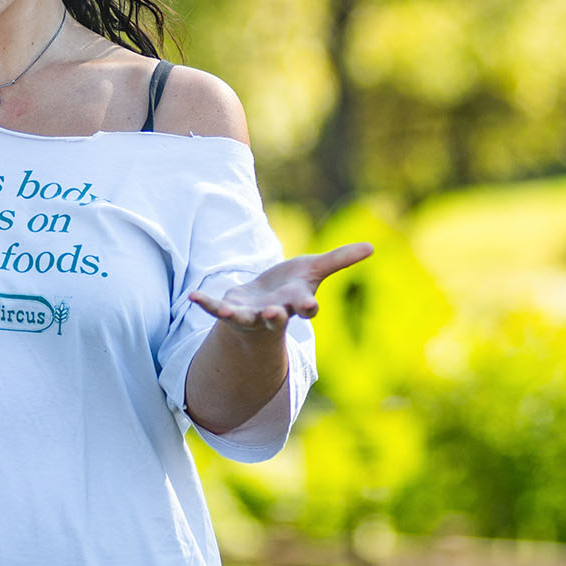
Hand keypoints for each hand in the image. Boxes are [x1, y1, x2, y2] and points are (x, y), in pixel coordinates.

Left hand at [189, 242, 372, 334]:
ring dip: (236, 315)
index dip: (307, 308)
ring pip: (244, 318)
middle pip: (276, 318)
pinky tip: (192, 295)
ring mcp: (249, 315)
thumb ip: (340, 260)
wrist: (262, 305)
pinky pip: (214, 308)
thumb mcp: (314, 270)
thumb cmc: (291, 288)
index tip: (309, 308)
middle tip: (275, 314)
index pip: (305, 308)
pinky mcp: (229, 309)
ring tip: (225, 310)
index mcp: (295, 303)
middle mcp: (273, 313)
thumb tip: (373, 247)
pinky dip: (204, 303)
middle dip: (275, 317)